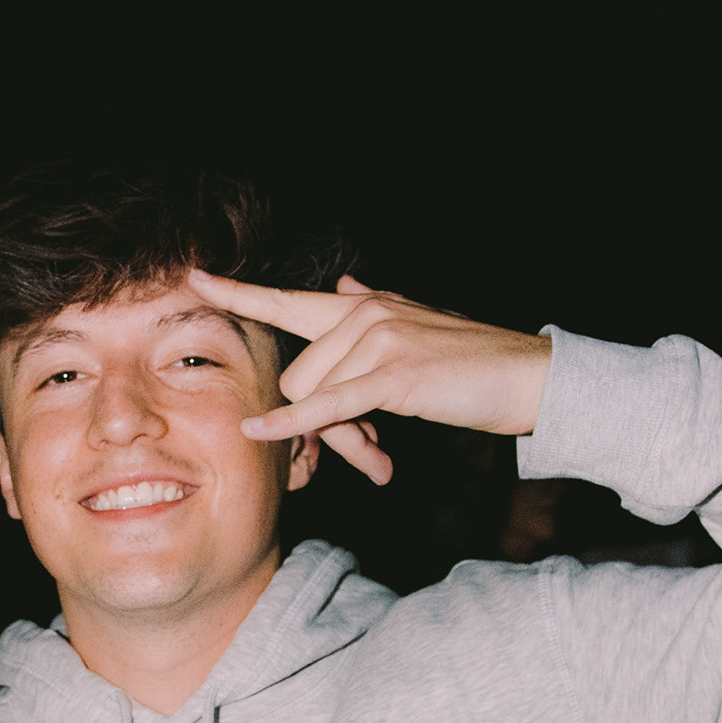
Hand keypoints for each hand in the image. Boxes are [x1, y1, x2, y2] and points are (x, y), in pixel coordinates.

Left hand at [188, 271, 552, 482]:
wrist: (525, 376)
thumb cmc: (469, 361)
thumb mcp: (414, 324)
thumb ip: (371, 306)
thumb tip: (342, 284)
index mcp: (364, 304)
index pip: (288, 298)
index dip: (238, 292)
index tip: (195, 278)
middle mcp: (364, 313)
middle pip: (295, 372)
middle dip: (313, 412)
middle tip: (360, 440)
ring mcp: (378, 340)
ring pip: (313, 393)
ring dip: (336, 430)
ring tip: (381, 444)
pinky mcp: (393, 375)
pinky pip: (328, 404)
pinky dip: (295, 423)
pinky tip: (259, 433)